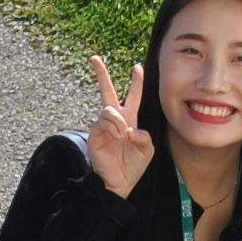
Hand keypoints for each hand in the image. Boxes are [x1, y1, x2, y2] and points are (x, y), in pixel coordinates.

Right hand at [83, 55, 154, 197]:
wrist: (118, 182)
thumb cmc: (132, 166)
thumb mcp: (147, 150)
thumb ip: (145, 137)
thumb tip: (132, 129)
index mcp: (129, 120)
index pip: (133, 96)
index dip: (136, 82)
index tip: (138, 67)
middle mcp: (115, 119)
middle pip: (107, 91)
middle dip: (101, 74)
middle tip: (94, 58)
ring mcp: (103, 125)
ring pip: (109, 109)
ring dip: (119, 121)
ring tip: (123, 135)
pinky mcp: (95, 133)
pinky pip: (104, 121)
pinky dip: (114, 128)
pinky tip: (117, 137)